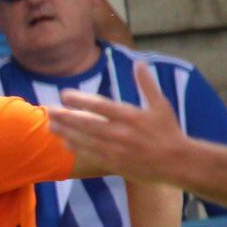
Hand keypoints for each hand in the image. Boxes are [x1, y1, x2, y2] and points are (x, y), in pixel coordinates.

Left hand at [47, 65, 188, 186]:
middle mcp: (120, 132)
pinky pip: (90, 154)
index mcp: (131, 116)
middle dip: (65, 116)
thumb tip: (139, 63)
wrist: (177, 161)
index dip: (79, 99)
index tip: (64, 94)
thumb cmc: (169, 131)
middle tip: (49, 110)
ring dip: (65, 132)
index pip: (99, 105)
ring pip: (84, 140)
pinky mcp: (113, 163)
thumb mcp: (161, 105)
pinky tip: (64, 142)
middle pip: (86, 123)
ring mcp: (115, 149)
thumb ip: (147, 84)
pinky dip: (76, 148)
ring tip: (50, 125)